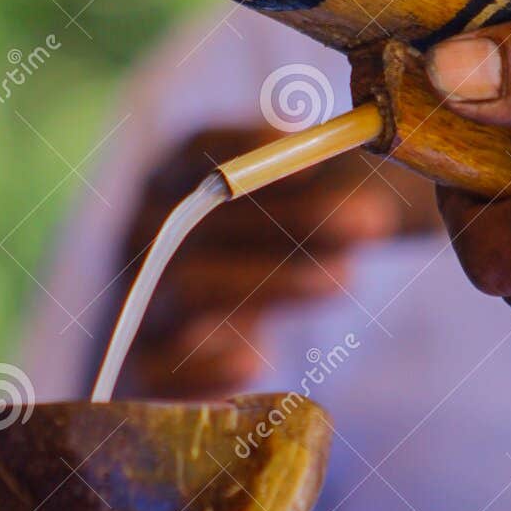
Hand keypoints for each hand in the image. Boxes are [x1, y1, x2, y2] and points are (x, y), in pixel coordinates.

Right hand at [112, 126, 438, 397]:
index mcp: (168, 183)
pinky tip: (261, 358)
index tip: (318, 155)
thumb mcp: (291, 214)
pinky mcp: (145, 370)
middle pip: (204, 215)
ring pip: (191, 284)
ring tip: (346, 277)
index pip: (197, 151)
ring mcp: (139, 300)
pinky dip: (210, 364)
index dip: (250, 147)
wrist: (201, 352)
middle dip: (293, 216)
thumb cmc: (262, 262)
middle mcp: (141, 236)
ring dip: (274, 280)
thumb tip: (368, 141)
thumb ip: (321, 181)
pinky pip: (163, 367)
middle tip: (371, 221)